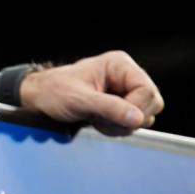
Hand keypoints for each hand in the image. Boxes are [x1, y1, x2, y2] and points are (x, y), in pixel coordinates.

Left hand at [19, 50, 163, 136]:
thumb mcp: (79, 99)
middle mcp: (127, 76)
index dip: (134, 109)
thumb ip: (109, 108)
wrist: (41, 99)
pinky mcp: (123, 106)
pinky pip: (133, 124)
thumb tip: (138, 118)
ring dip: (120, 125)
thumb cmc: (54, 91)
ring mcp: (127, 91)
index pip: (148, 92)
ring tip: (95, 118)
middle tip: (99, 117)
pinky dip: (117, 128)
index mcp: (119, 65)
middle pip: (153, 105)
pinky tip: (98, 122)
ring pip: (144, 117)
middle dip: (126, 119)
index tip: (110, 115)